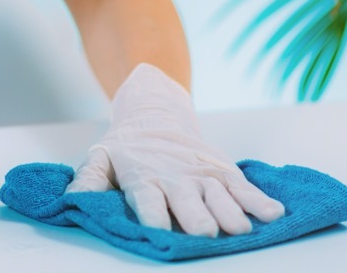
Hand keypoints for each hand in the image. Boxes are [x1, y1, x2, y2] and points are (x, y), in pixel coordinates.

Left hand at [67, 63, 285, 236]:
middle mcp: (176, 177)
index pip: (148, 198)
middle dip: (196, 218)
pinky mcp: (223, 171)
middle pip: (188, 201)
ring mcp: (202, 175)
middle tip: (205, 233)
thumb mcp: (101, 158)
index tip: (158, 229)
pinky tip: (273, 214)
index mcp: (144, 177)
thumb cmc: (127, 147)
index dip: (153, 214)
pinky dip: (259, 200)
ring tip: (241, 227)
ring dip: (230, 212)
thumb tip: (73, 199)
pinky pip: (244, 188)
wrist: (155, 112)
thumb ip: (88, 179)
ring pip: (220, 196)